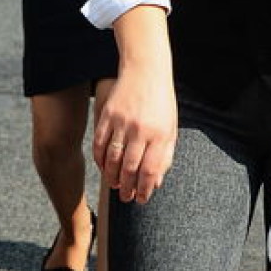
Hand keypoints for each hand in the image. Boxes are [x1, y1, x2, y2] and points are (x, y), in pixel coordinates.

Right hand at [93, 54, 176, 204]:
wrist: (146, 71)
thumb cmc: (161, 103)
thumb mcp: (171, 128)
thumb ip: (165, 156)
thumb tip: (156, 182)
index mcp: (160, 134)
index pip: (150, 170)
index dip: (145, 189)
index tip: (141, 199)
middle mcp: (141, 129)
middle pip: (130, 168)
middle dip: (127, 188)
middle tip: (125, 197)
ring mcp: (122, 122)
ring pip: (112, 158)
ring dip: (111, 177)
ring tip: (113, 186)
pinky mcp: (107, 115)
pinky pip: (100, 143)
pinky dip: (100, 159)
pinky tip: (103, 168)